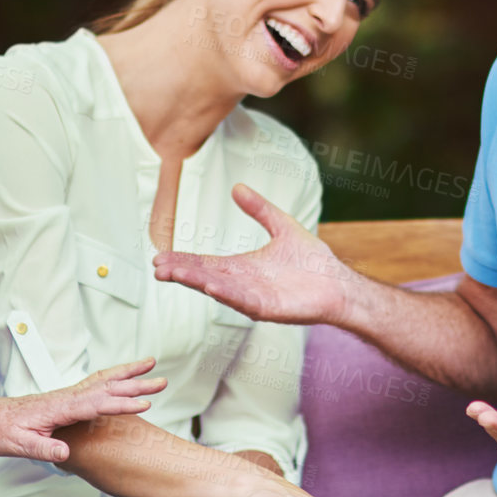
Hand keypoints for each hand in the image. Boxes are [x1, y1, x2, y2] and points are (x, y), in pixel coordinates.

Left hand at [0, 358, 166, 464]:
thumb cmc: (2, 430)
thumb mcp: (18, 445)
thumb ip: (43, 448)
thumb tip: (64, 453)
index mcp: (59, 408)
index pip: (96, 404)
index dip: (121, 404)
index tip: (143, 404)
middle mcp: (67, 397)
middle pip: (107, 386)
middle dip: (136, 383)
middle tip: (161, 381)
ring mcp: (69, 395)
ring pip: (104, 379)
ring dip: (129, 372)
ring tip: (151, 365)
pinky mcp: (69, 398)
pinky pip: (97, 383)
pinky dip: (115, 376)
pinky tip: (126, 376)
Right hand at [152, 184, 353, 324]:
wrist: (338, 283)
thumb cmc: (311, 260)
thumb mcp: (282, 226)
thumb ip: (260, 209)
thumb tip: (237, 187)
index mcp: (242, 267)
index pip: (205, 264)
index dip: (183, 260)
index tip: (160, 256)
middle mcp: (243, 284)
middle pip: (205, 277)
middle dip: (182, 273)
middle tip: (158, 268)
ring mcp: (254, 298)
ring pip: (219, 290)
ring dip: (198, 282)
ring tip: (176, 274)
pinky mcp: (269, 308)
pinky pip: (244, 301)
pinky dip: (227, 294)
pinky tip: (210, 286)